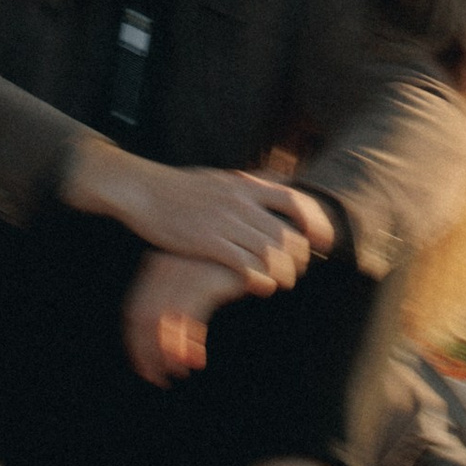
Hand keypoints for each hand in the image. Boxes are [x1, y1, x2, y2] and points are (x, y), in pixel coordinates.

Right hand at [65, 139, 328, 289]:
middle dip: (299, 256)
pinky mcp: (208, 242)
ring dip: (282, 272)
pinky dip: (260, 280)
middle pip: (286, 232)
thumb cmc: (177, 187)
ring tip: (281, 282)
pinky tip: (261, 287)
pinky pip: (245, 265)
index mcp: (244, 184)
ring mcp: (225, 222)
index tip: (322, 240)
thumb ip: (243, 186)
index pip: (293, 200)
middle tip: (300, 270)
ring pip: (270, 252)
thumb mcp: (218, 178)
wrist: (143, 190)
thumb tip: (267, 185)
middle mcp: (240, 201)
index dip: (315, 222)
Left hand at [125, 252, 240, 386]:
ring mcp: (184, 273)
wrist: (262, 241)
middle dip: (145, 352)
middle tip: (156, 377)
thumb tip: (176, 342)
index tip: (143, 365)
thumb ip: (183, 306)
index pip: (133, 310)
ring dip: (165, 353)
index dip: (136, 341)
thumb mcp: (199, 282)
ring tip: (176, 373)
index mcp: (157, 264)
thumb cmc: (228, 264)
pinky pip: (187, 321)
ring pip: (161, 322)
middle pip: (141, 318)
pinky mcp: (206, 281)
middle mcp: (165, 268)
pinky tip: (194, 359)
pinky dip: (186, 344)